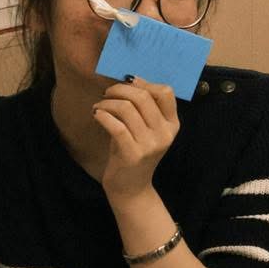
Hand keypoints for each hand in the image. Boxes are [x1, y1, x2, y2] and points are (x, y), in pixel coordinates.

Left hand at [93, 77, 178, 202]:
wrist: (131, 187)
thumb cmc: (133, 152)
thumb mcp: (146, 130)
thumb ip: (143, 109)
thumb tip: (131, 79)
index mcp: (172, 124)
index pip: (166, 92)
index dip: (144, 83)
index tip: (127, 83)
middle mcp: (165, 133)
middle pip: (143, 97)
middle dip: (120, 89)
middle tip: (107, 94)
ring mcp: (150, 145)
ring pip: (127, 109)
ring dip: (107, 103)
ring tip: (99, 107)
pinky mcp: (133, 154)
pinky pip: (116, 126)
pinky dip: (102, 116)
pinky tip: (96, 115)